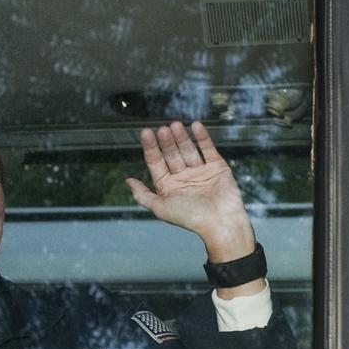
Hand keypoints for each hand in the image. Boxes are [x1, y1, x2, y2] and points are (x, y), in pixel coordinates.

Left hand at [125, 121, 256, 262]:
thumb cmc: (190, 218)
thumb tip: (128, 181)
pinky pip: (208, 150)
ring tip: (175, 124)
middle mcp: (183, 177)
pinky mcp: (218, 168)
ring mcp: (200, 171)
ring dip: (181, 137)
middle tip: (162, 129)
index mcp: (168, 186)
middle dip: (166, 142)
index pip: (156, 162)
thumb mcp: (160, 207)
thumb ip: (142, 195)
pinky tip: (195, 126)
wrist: (221, 223)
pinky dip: (202, 138)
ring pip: (188, 150)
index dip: (151, 147)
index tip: (146, 132)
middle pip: (172, 154)